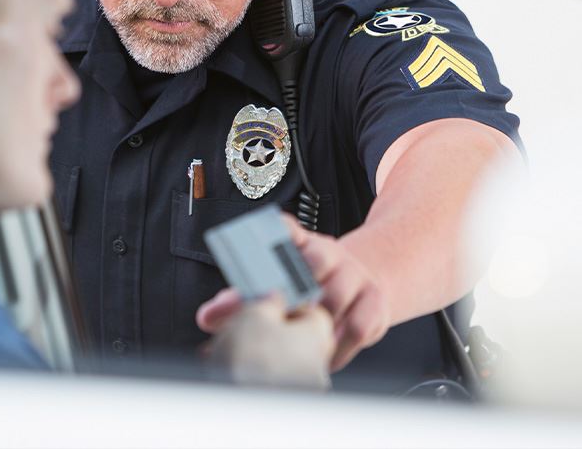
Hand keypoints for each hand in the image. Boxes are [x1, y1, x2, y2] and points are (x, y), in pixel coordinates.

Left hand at [198, 215, 390, 372]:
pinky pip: (356, 326)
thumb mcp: (273, 288)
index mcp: (299, 243)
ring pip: (336, 295)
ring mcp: (354, 275)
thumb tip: (208, 316)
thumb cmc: (307, 289)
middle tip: (280, 308)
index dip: (276, 230)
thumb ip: (240, 301)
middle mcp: (329, 253)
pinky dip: (338, 346)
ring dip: (317, 320)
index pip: (286, 228)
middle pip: (316, 259)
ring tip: (299, 338)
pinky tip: (324, 353)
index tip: (262, 235)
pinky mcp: (374, 302)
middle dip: (296, 285)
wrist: (360, 289)